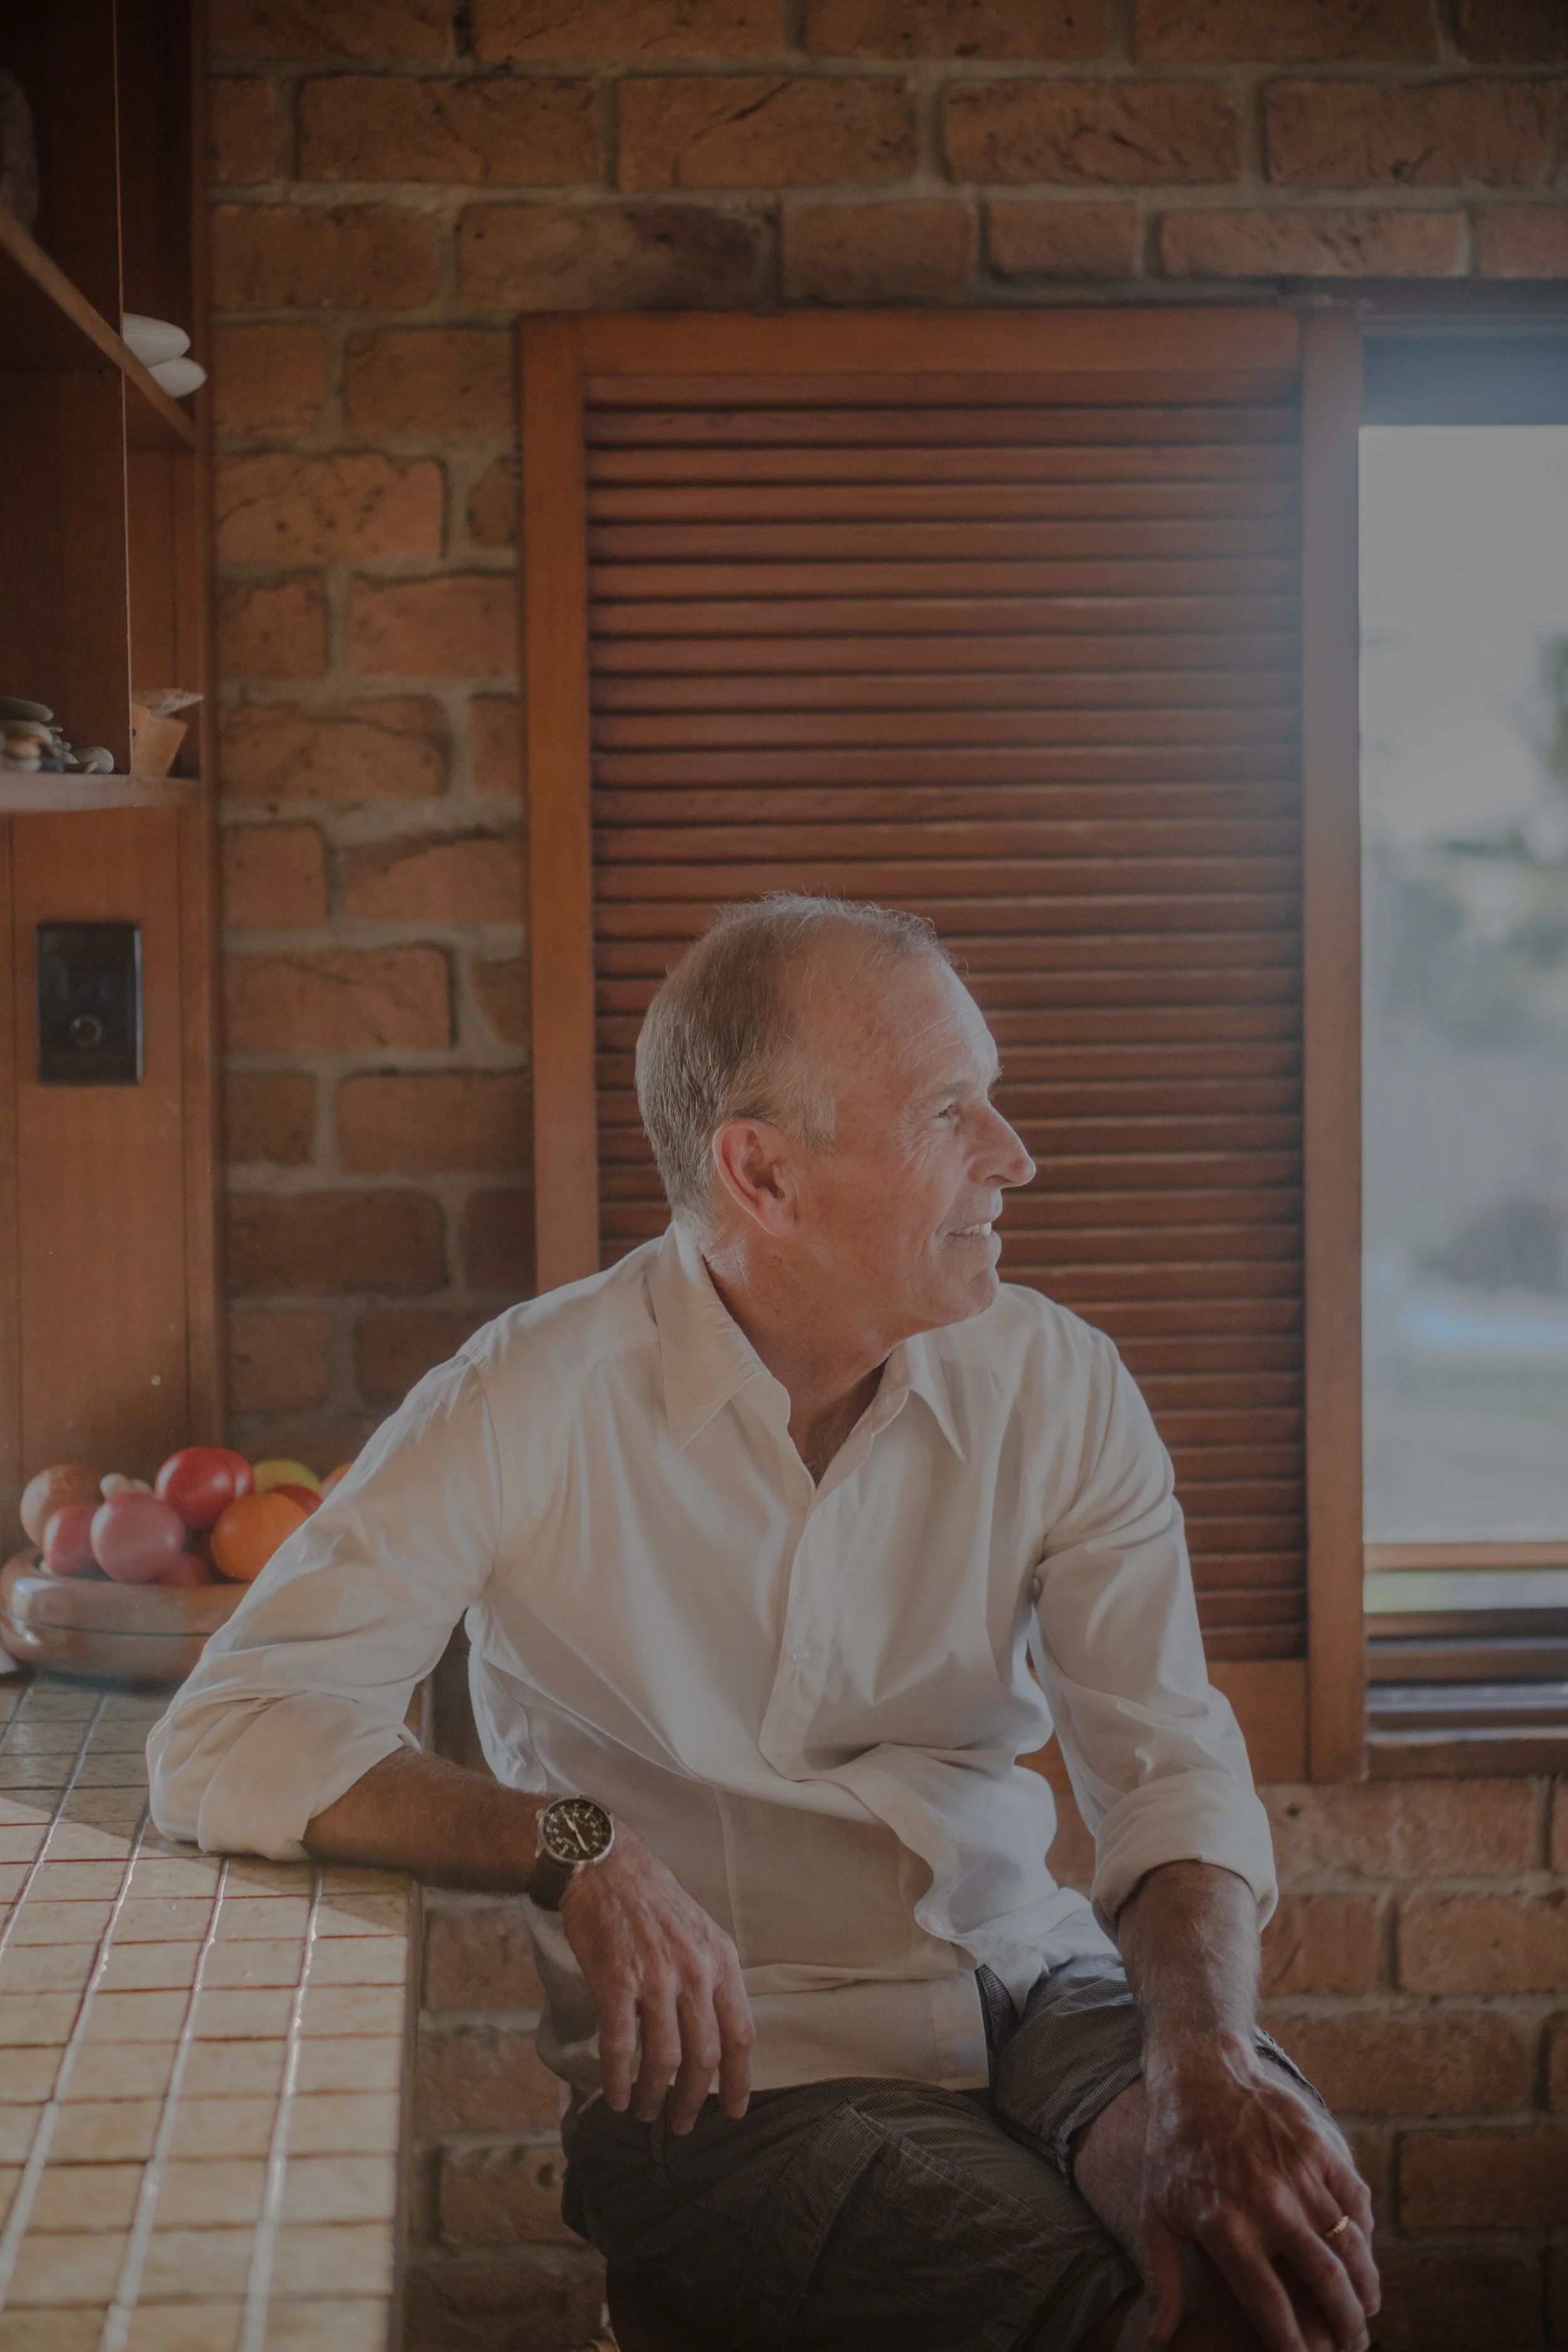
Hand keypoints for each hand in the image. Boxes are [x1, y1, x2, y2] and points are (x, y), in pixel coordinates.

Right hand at [558, 1825, 754, 2134]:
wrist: (605, 1866)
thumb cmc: (651, 1901)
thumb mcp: (699, 1933)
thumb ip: (711, 1978)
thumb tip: (716, 2034)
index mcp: (721, 1960)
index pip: (741, 2034)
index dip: (739, 2080)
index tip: (734, 2112)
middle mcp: (694, 1971)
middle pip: (704, 2056)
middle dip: (693, 2100)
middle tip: (681, 2124)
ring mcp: (655, 1976)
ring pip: (664, 2058)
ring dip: (655, 2096)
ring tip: (645, 2112)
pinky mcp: (616, 1980)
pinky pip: (620, 2045)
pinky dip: (618, 2079)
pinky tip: (615, 2097)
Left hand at [1140, 2036, 1377, 2351]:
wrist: (1200, 2074)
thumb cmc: (1174, 2149)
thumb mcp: (1156, 2213)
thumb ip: (1160, 2279)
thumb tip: (1157, 2338)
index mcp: (1227, 2227)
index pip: (1271, 2305)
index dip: (1293, 2346)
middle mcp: (1269, 2203)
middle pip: (1324, 2280)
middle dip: (1346, 2324)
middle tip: (1356, 2347)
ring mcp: (1299, 2173)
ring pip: (1348, 2243)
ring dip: (1365, 2284)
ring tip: (1368, 2311)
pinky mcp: (1320, 2145)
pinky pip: (1356, 2199)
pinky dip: (1366, 2231)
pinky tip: (1364, 2253)